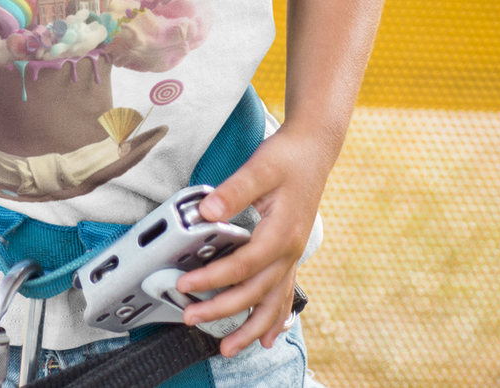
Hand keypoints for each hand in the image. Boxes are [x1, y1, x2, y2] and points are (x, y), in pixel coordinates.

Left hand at [175, 124, 329, 356]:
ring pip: (272, 302)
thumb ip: (234, 190)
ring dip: (250, 328)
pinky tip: (268, 336)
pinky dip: (275, 317)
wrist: (314, 149)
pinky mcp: (290, 252)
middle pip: (254, 291)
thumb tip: (207, 212)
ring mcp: (292, 255)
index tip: (185, 283)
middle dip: (222, 310)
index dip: (213, 278)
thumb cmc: (288, 157)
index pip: (242, 265)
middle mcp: (289, 251)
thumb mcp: (261, 167)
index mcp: (281, 233)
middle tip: (190, 318)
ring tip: (229, 350)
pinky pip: (283, 293)